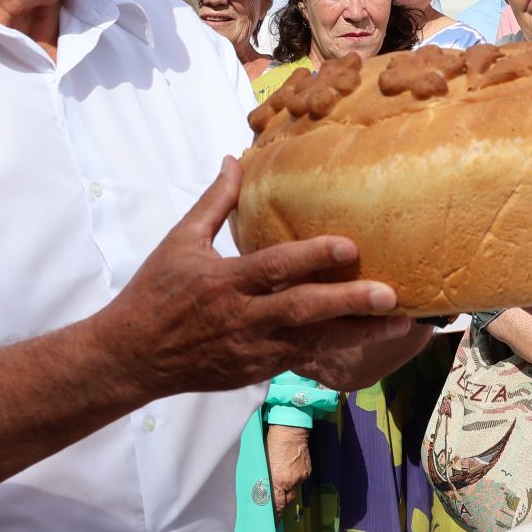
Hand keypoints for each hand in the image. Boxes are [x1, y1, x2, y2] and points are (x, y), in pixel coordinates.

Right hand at [97, 158, 433, 400]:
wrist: (130, 357)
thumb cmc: (154, 292)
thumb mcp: (180, 241)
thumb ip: (214, 203)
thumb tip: (235, 159)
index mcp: (223, 282)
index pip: (274, 268)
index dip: (313, 256)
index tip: (350, 245)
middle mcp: (242, 319)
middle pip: (303, 310)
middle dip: (349, 303)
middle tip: (390, 292)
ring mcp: (252, 350)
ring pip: (314, 344)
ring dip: (359, 333)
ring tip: (400, 322)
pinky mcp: (256, 372)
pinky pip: (304, 361)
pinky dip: (337, 352)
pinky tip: (371, 341)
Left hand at [264, 423, 312, 515]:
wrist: (290, 429)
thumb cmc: (271, 444)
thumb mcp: (263, 465)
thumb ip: (265, 482)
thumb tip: (264, 495)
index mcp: (277, 481)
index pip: (276, 506)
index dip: (275, 517)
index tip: (273, 526)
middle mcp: (290, 482)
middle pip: (286, 501)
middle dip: (281, 504)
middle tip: (274, 506)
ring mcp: (300, 477)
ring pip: (292, 491)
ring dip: (286, 490)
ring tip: (281, 481)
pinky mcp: (307, 472)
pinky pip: (299, 482)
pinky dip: (293, 480)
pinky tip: (289, 471)